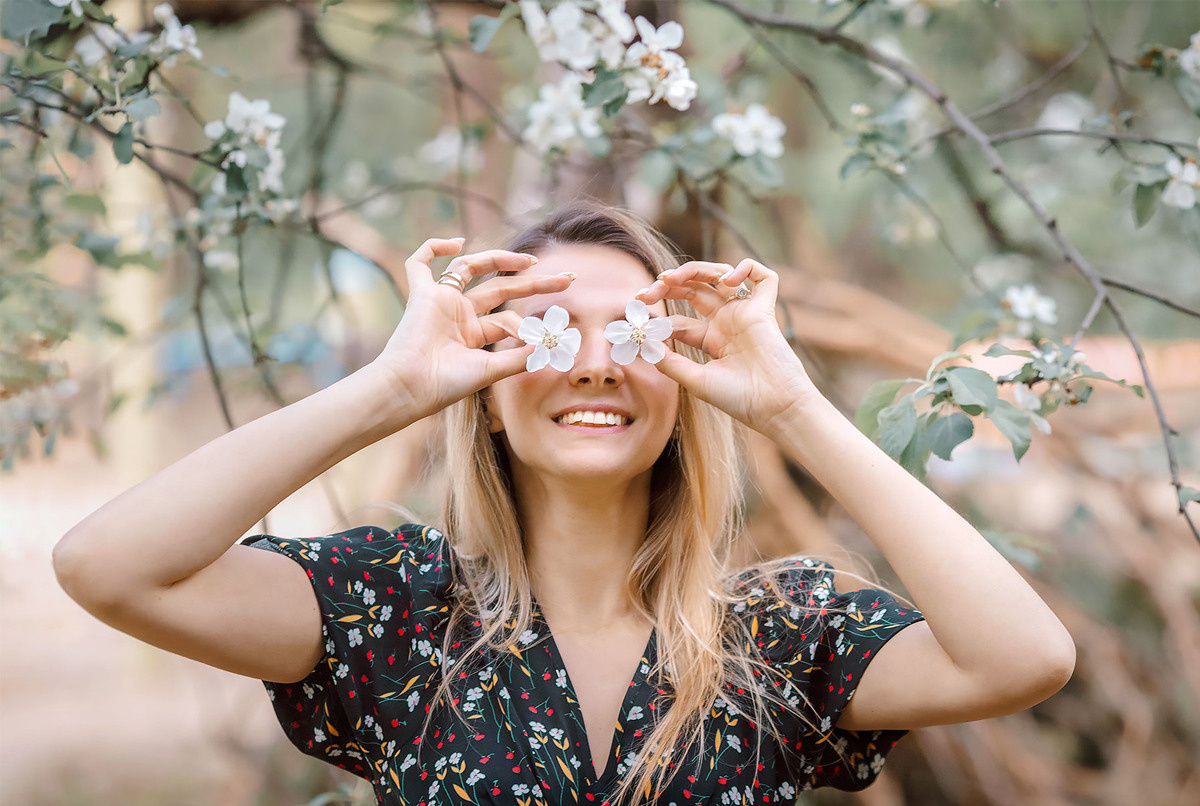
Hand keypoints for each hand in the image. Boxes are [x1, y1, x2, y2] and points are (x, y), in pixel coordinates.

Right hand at [369, 238, 572, 421]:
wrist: (411, 388)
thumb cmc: (447, 384)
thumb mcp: (491, 370)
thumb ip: (518, 357)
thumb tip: (550, 345)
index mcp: (475, 334)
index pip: (508, 319)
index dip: (528, 326)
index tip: (545, 336)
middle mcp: (460, 315)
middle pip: (501, 288)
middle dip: (535, 283)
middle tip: (568, 278)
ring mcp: (441, 302)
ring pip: (471, 267)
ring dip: (501, 258)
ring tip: (531, 260)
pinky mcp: (421, 295)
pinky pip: (419, 263)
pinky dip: (432, 248)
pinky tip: (456, 242)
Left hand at [636, 259, 820, 431]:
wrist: (772, 407)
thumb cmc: (737, 398)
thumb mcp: (695, 379)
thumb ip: (668, 361)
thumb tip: (642, 341)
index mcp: (711, 340)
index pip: (679, 320)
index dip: (658, 319)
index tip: (638, 322)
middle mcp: (727, 323)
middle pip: (695, 290)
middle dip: (669, 286)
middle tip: (647, 291)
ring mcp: (745, 313)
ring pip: (720, 275)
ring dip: (694, 270)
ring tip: (670, 278)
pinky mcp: (765, 309)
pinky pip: (764, 277)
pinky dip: (745, 268)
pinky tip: (725, 281)